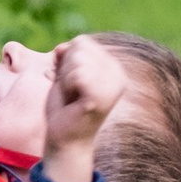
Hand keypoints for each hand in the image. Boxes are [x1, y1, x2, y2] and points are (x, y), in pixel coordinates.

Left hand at [42, 33, 125, 181]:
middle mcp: (119, 75)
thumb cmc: (65, 107)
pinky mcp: (102, 97)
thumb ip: (67, 53)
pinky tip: (73, 102)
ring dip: (65, 79)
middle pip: (80, 47)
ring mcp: (113, 85)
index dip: (66, 61)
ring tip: (73, 98)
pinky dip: (66, 87)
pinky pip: (77, 75)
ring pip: (77, 60)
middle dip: (65, 69)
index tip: (71, 84)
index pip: (82, 42)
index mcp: (114, 67)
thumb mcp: (65, 72)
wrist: (65, 139)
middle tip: (71, 92)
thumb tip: (62, 48)